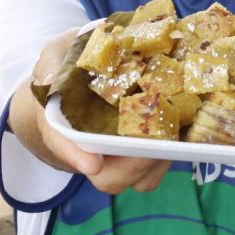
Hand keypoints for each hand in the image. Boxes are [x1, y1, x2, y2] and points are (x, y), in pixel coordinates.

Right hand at [27, 30, 171, 193]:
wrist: (85, 77)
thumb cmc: (67, 67)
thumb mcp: (55, 55)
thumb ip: (52, 63)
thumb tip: (52, 78)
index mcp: (61, 128)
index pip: (64, 147)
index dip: (77, 157)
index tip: (92, 163)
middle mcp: (92, 150)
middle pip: (108, 178)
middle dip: (130, 166)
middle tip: (149, 145)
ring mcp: (121, 154)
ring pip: (139, 178)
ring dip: (156, 163)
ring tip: (172, 135)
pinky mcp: (148, 148)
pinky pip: (160, 164)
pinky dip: (172, 151)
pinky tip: (182, 124)